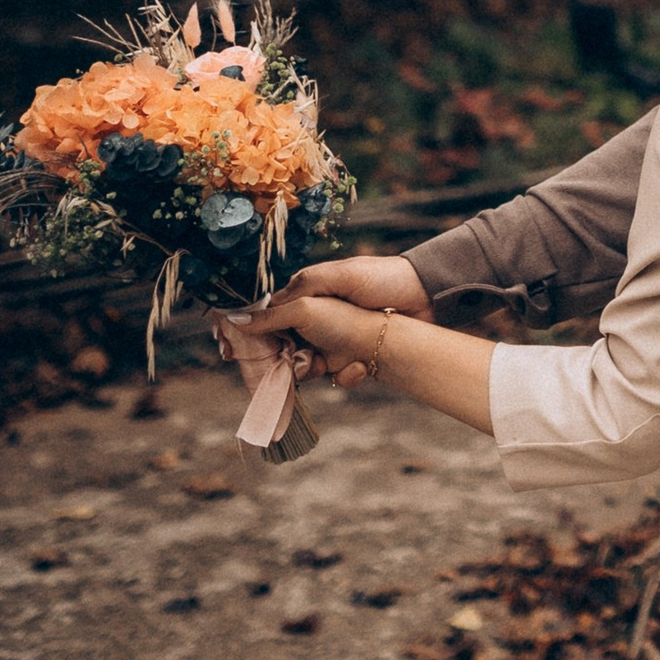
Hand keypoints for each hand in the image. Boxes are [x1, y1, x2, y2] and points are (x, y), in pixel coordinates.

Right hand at [245, 286, 396, 385]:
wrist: (424, 297)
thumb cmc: (373, 283)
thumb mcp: (322, 289)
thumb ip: (280, 308)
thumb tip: (236, 318)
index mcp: (305, 298)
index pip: (269, 323)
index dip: (255, 342)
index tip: (237, 358)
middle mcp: (317, 321)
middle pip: (286, 352)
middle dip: (290, 362)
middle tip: (299, 363)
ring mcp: (335, 341)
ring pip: (310, 369)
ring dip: (318, 370)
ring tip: (328, 363)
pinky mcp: (354, 358)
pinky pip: (339, 377)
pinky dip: (349, 374)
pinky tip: (360, 366)